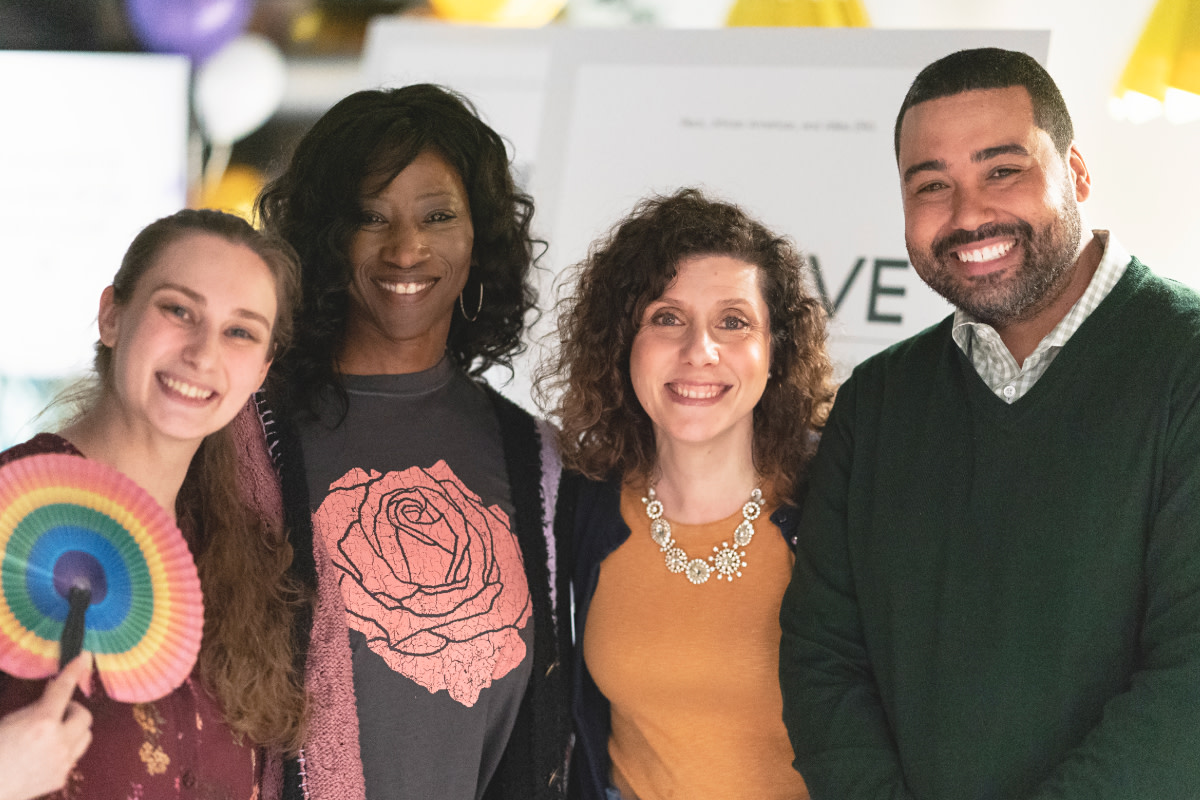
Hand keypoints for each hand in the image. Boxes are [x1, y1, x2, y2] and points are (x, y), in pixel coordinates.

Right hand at [0, 654, 93, 799]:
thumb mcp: (10, 720)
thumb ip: (35, 707)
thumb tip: (53, 692)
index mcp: (42, 723)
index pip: (64, 689)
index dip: (74, 670)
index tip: (84, 657)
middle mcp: (58, 742)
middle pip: (84, 715)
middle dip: (72, 710)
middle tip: (56, 712)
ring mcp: (62, 762)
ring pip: (85, 736)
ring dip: (73, 729)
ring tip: (53, 732)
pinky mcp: (61, 776)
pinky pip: (73, 756)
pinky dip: (65, 750)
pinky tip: (47, 753)